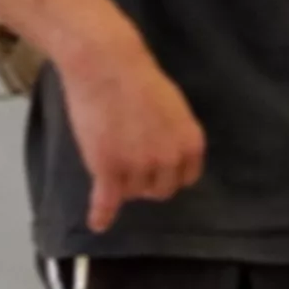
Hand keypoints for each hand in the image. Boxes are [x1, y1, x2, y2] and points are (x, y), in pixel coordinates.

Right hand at [55, 43, 205, 231]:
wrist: (107, 65)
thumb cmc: (138, 79)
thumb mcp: (173, 108)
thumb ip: (174, 135)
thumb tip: (169, 153)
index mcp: (190, 144)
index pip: (185, 178)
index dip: (168, 173)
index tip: (155, 168)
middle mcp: (169, 160)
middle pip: (159, 190)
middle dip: (146, 180)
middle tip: (127, 159)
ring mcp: (139, 166)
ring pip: (132, 192)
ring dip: (121, 181)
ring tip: (109, 152)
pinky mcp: (109, 168)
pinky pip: (107, 200)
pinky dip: (101, 213)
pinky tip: (97, 223)